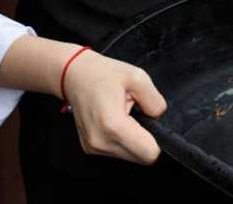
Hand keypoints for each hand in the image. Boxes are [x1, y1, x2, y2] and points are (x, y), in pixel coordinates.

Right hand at [62, 50, 166, 164]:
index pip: (149, 153)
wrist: (74, 74)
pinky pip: (118, 152)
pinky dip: (122, 140)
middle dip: (145, 138)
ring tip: (123, 115)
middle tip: (134, 114)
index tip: (149, 120)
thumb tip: (158, 118)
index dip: (157, 138)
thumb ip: (155, 101)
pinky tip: (114, 121)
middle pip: (141, 158)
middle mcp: (100, 141)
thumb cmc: (102, 73)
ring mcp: (93, 147)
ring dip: (133, 139)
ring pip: (130, 156)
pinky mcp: (90, 148)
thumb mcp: (137, 77)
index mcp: (112, 124)